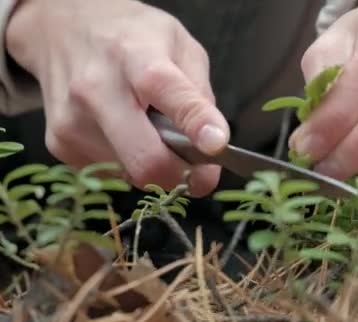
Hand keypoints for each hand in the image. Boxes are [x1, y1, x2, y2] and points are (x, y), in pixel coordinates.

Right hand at [6, 0, 229, 195]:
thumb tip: (212, 146)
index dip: (196, 123)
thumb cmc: (132, 38)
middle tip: (196, 167)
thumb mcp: (179, 46)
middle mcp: (97, 89)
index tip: (216, 145)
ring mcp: (72, 120)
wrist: (63, 29)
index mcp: (137, 56)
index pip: (168, 94)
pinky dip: (128, 163)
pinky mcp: (59, 144)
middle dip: (181, 174)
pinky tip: (123, 133)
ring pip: (132, 175)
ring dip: (153, 164)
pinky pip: (112, 174)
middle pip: (146, 159)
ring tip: (148, 130)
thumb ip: (199, 94)